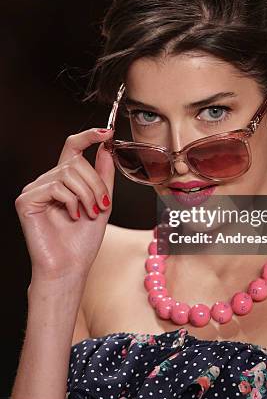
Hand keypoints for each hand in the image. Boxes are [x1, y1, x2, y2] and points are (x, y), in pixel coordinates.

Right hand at [15, 128, 114, 282]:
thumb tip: (106, 148)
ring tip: (88, 213)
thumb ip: (103, 175)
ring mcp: (34, 189)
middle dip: (95, 184)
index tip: (108, 132)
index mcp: (63, 180)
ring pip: (68, 172)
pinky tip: (72, 216)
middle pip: (76, 162)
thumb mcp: (102, 202)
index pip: (73, 147)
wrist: (71, 267)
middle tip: (101, 206)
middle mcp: (47, 181)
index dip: (89, 135)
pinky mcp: (26, 200)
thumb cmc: (83, 240)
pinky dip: (71, 201)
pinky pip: (56, 186)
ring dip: (87, 194)